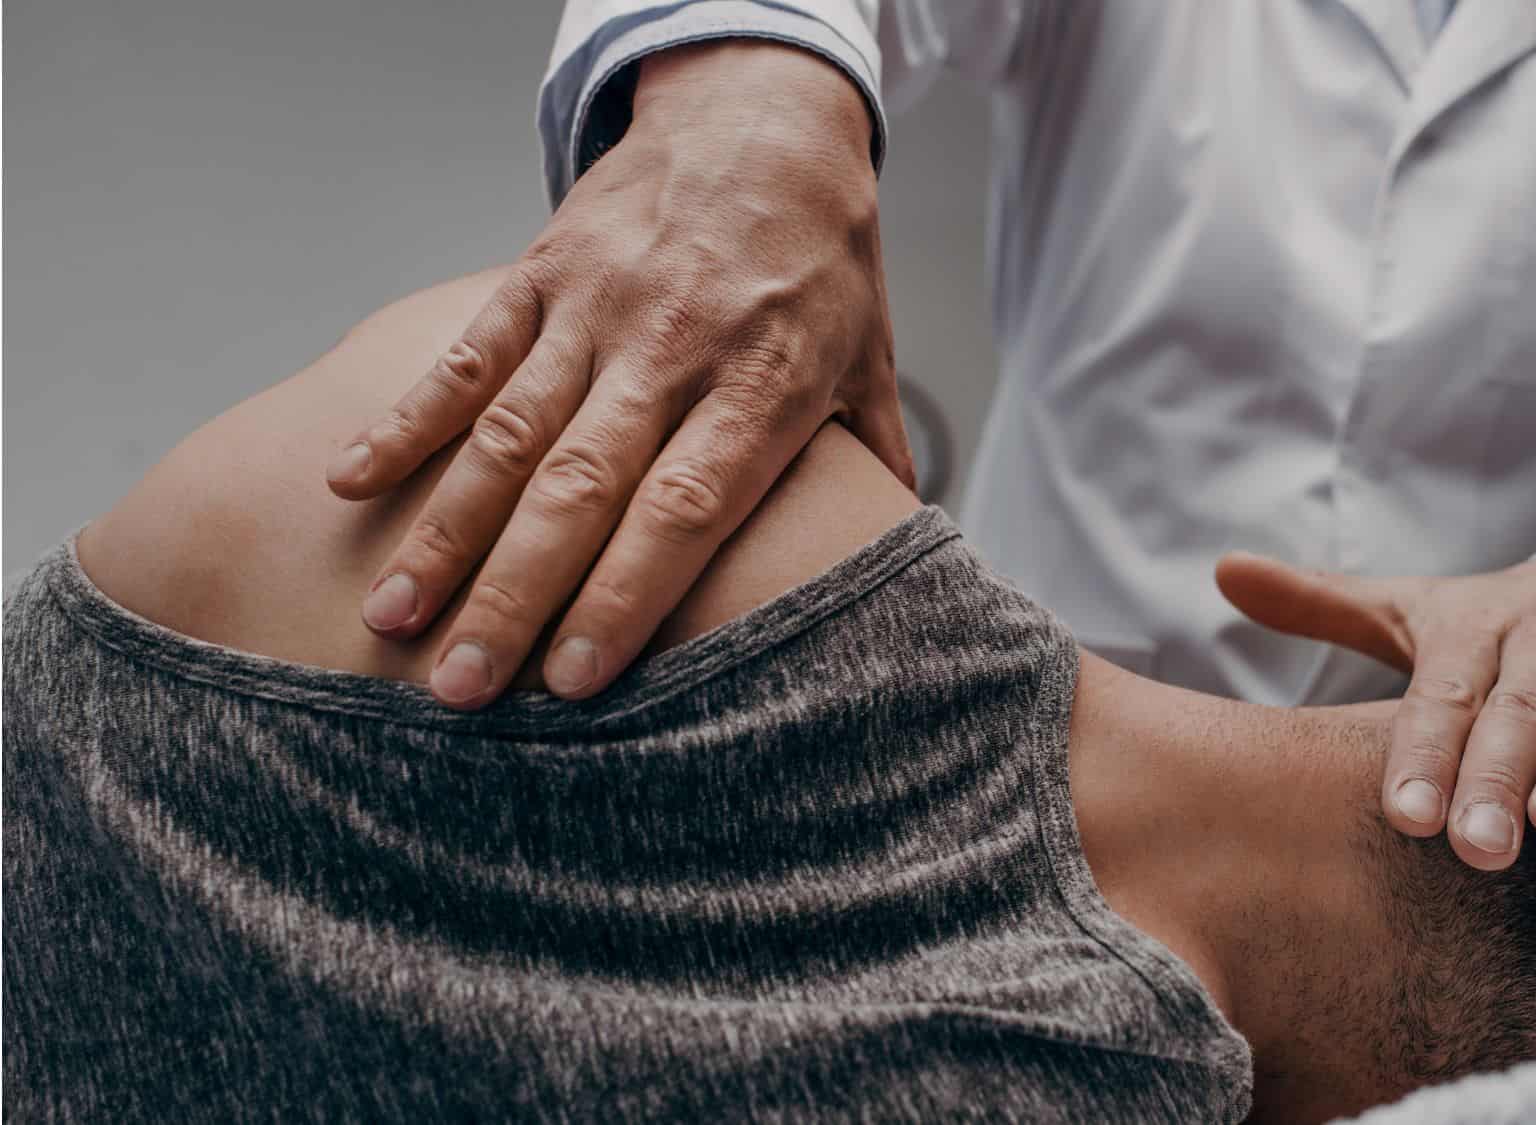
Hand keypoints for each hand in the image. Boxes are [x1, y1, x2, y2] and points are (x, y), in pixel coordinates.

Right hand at [325, 42, 912, 708]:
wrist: (765, 116)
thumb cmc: (822, 256)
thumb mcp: (867, 357)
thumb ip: (869, 462)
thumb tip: (900, 565)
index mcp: (763, 383)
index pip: (685, 509)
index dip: (624, 596)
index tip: (572, 681)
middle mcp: (673, 349)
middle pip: (582, 488)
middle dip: (515, 597)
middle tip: (458, 687)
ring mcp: (598, 308)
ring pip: (508, 433)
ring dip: (445, 533)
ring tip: (391, 619)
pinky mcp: (543, 272)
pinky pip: (468, 353)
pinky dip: (407, 417)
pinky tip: (353, 482)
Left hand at [1215, 554, 1535, 869]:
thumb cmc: (1503, 627)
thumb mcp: (1415, 611)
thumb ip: (1322, 605)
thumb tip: (1224, 569)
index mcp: (1473, 629)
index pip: (1441, 698)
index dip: (1423, 756)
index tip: (1406, 817)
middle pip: (1516, 712)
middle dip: (1496, 779)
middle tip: (1478, 850)